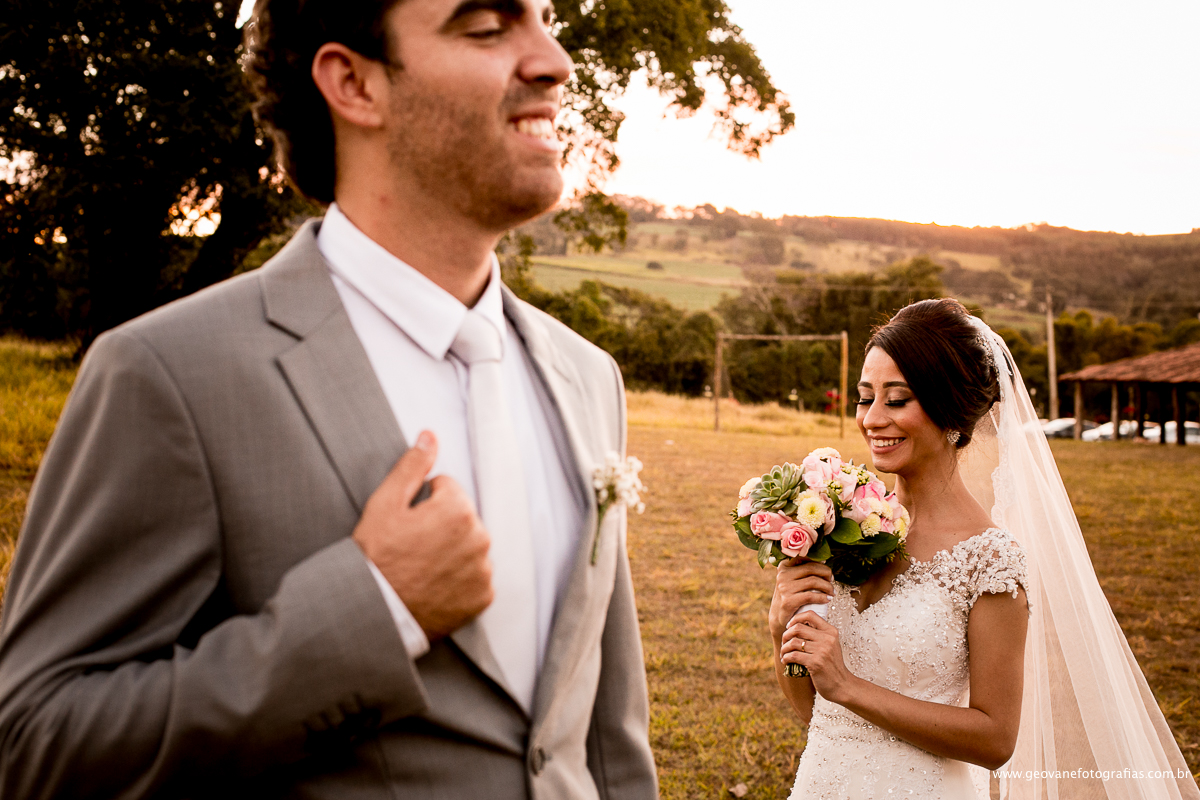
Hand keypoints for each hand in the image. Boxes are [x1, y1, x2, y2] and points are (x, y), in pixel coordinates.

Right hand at [353, 430, 492, 639]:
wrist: (373, 612)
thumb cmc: (375, 557)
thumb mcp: (385, 503)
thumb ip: (413, 466)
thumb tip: (429, 436)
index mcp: (459, 509)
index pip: (447, 489)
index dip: (422, 504)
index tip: (407, 525)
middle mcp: (480, 537)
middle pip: (462, 518)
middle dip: (441, 526)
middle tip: (412, 547)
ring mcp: (483, 570)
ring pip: (469, 547)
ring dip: (452, 552)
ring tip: (421, 567)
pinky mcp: (482, 597)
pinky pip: (475, 578)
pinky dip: (459, 580)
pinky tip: (434, 584)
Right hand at [769, 557, 833, 640]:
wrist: (779, 616)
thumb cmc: (790, 596)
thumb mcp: (792, 579)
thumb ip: (803, 569)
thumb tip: (823, 561)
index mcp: (784, 566)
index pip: (806, 558)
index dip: (820, 564)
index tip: (827, 573)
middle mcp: (782, 575)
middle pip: (811, 568)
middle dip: (826, 573)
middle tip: (832, 581)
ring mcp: (784, 588)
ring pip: (813, 581)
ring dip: (827, 586)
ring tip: (832, 592)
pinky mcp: (788, 601)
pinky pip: (810, 596)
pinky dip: (822, 597)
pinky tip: (828, 599)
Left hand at [780, 610, 854, 701]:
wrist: (842, 685)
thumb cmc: (832, 665)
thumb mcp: (831, 645)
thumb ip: (818, 634)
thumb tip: (796, 625)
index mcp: (831, 631)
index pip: (810, 614)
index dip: (795, 618)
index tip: (789, 626)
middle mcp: (827, 639)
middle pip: (798, 627)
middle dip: (786, 634)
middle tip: (784, 642)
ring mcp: (822, 651)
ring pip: (793, 642)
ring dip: (784, 648)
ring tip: (784, 653)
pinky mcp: (816, 663)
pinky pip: (793, 655)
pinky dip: (786, 658)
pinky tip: (785, 661)